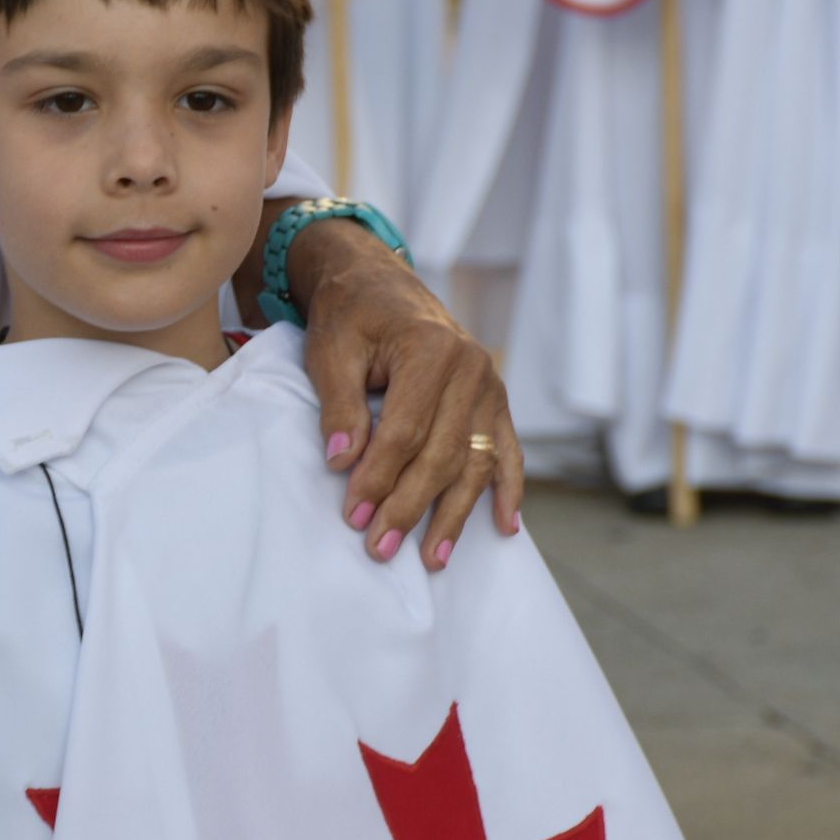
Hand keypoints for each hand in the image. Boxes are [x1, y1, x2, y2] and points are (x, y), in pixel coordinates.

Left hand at [294, 224, 523, 565]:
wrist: (376, 282)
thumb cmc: (350, 317)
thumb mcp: (331, 352)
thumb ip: (340, 406)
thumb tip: (344, 461)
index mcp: (431, 350)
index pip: (405, 431)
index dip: (379, 478)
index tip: (354, 515)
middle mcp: (471, 368)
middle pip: (443, 454)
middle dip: (410, 506)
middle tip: (381, 548)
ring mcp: (490, 385)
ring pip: (476, 461)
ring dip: (456, 514)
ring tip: (433, 557)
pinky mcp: (495, 399)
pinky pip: (507, 451)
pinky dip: (508, 490)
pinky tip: (504, 526)